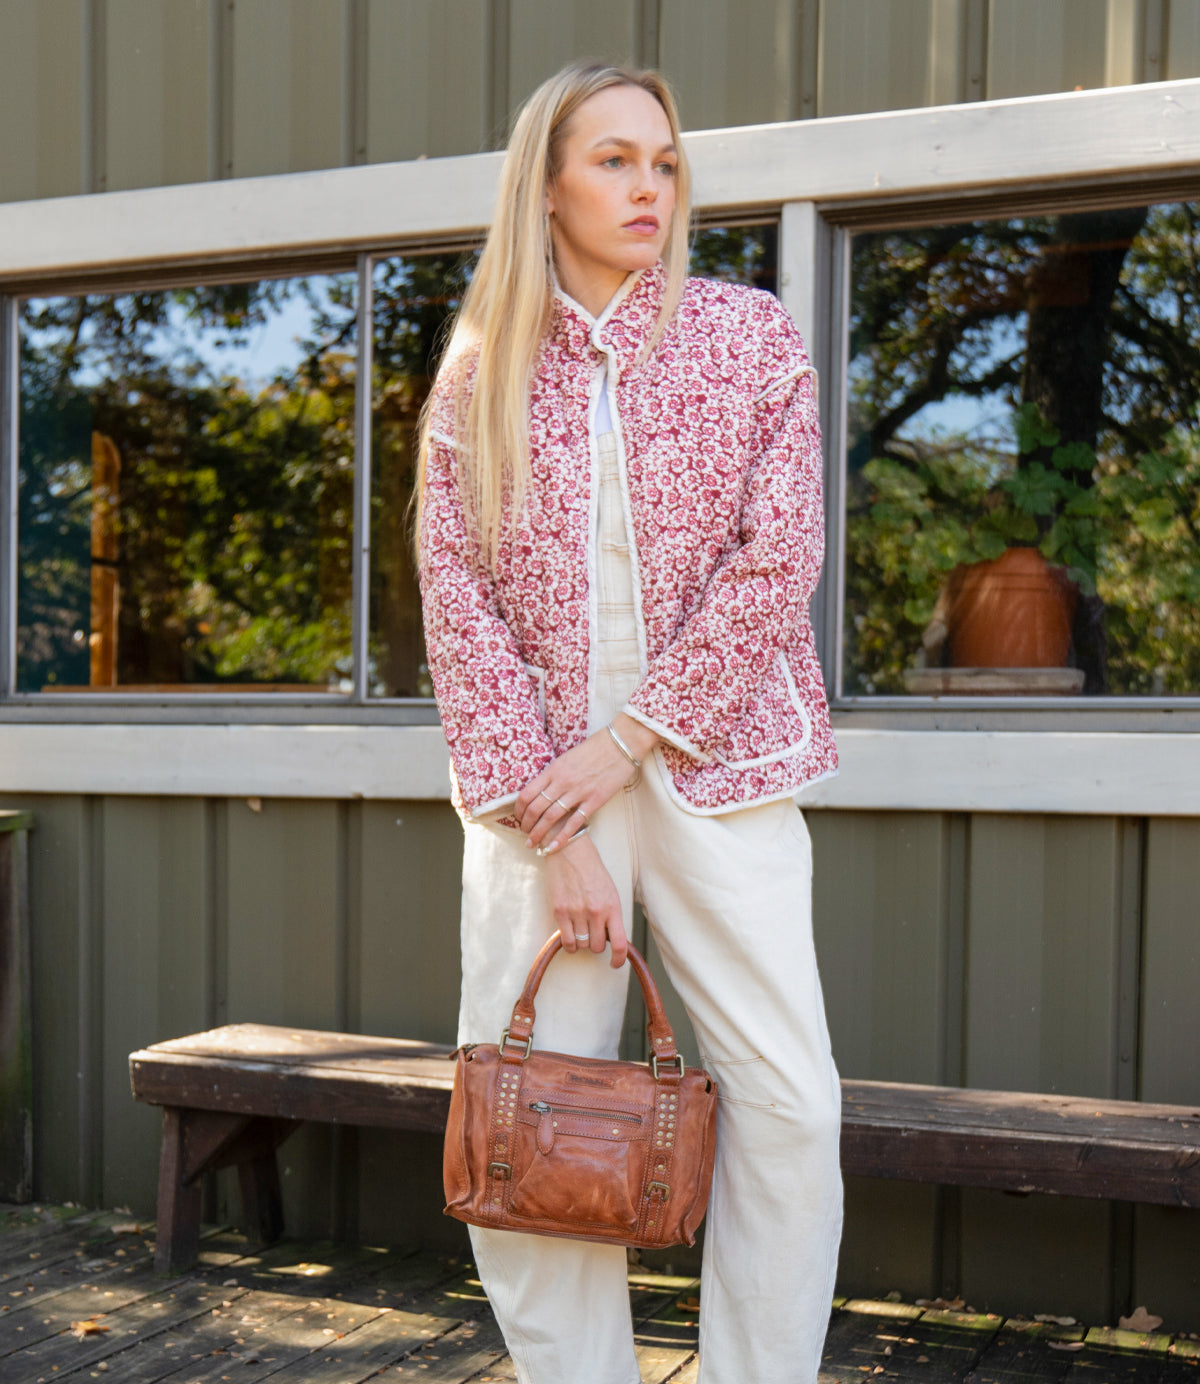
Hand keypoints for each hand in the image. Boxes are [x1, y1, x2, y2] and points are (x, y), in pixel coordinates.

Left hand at [516, 715, 660, 852]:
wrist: (619, 745)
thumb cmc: (593, 749)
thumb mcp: (566, 758)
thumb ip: (553, 774)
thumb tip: (541, 789)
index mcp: (553, 770)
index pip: (527, 794)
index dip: (519, 810)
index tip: (518, 818)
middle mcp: (562, 782)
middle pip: (536, 808)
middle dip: (526, 825)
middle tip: (524, 834)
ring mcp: (578, 792)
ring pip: (551, 818)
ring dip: (539, 834)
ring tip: (533, 844)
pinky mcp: (594, 801)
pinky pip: (574, 823)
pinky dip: (562, 837)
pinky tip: (553, 847)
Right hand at [546, 836, 627, 967]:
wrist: (570, 851)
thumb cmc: (591, 870)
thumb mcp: (610, 891)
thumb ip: (611, 914)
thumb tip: (610, 939)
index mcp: (612, 906)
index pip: (619, 944)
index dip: (618, 960)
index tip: (615, 964)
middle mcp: (595, 912)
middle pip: (597, 947)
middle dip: (596, 944)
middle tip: (593, 933)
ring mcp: (576, 912)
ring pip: (581, 945)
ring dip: (582, 942)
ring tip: (581, 929)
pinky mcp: (559, 912)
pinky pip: (566, 941)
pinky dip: (569, 944)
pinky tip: (571, 936)